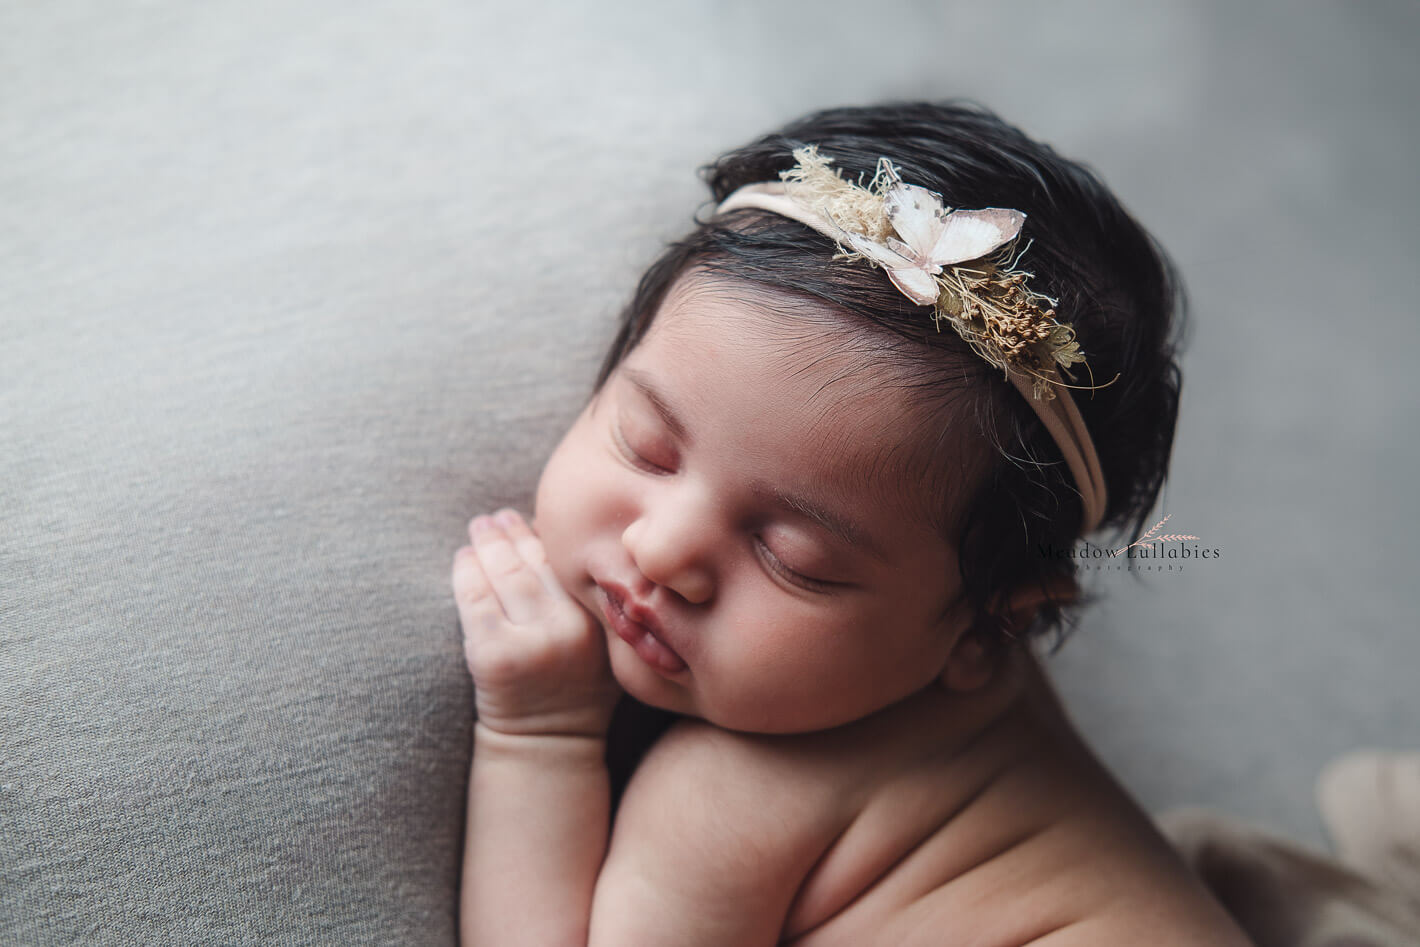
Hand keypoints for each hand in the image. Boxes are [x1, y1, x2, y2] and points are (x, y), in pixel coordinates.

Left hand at [453, 509, 621, 738]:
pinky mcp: (493, 654)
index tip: (534, 516)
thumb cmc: (576, 691)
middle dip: (512, 531)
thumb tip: (569, 539)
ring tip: (480, 526)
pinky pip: (474, 597)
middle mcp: (571, 629)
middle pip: (535, 562)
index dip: (548, 534)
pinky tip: (462, 557)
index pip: (569, 562)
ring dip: (488, 543)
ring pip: (504, 574)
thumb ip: (597, 601)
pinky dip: (465, 570)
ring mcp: (531, 641)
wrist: (547, 747)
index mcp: (602, 622)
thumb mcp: (606, 646)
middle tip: (498, 515)